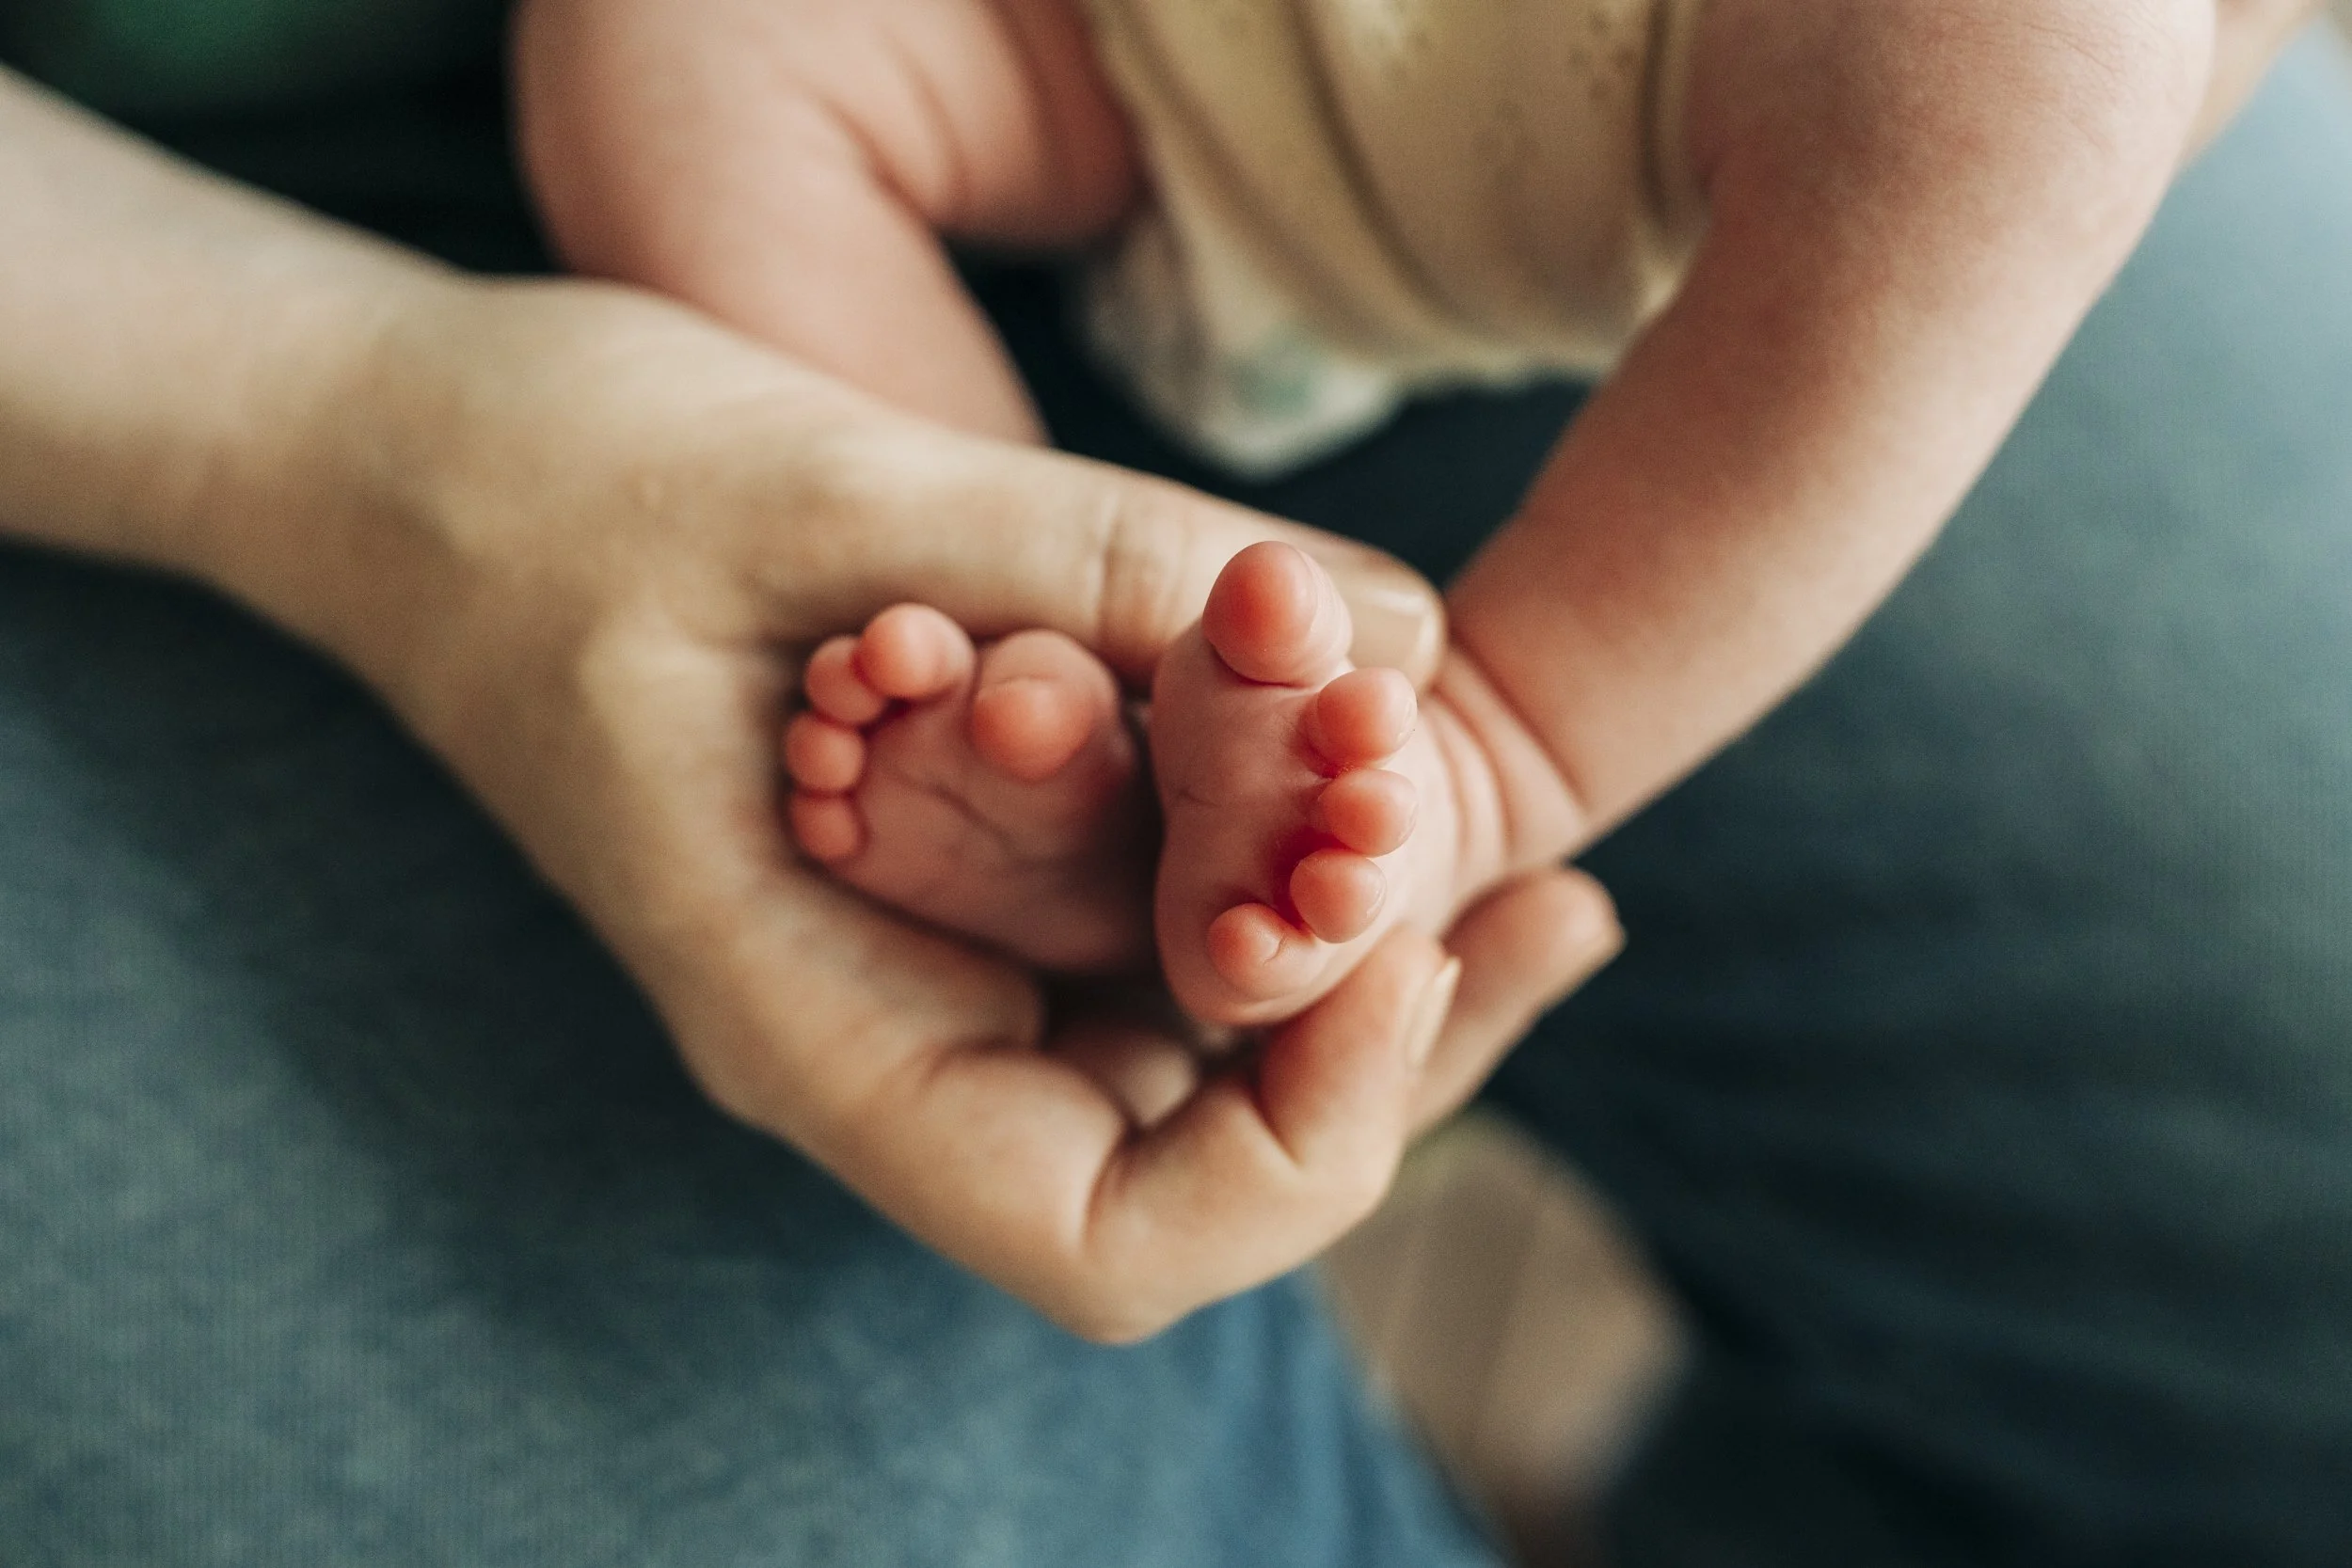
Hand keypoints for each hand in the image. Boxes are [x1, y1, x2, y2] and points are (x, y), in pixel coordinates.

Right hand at [259, 276, 1618, 1338]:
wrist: (410, 459)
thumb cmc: (550, 481)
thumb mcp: (821, 483)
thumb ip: (1102, 557)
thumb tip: (1404, 633)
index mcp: (809, 1022)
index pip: (1101, 1236)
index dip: (1292, 1140)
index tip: (1392, 941)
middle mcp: (891, 1027)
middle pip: (1195, 1160)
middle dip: (1384, 1050)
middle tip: (1550, 905)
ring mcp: (928, 953)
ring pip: (1195, 1040)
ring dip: (1359, 949)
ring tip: (1508, 834)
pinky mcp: (960, 863)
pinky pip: (1153, 911)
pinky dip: (1274, 850)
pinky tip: (1374, 743)